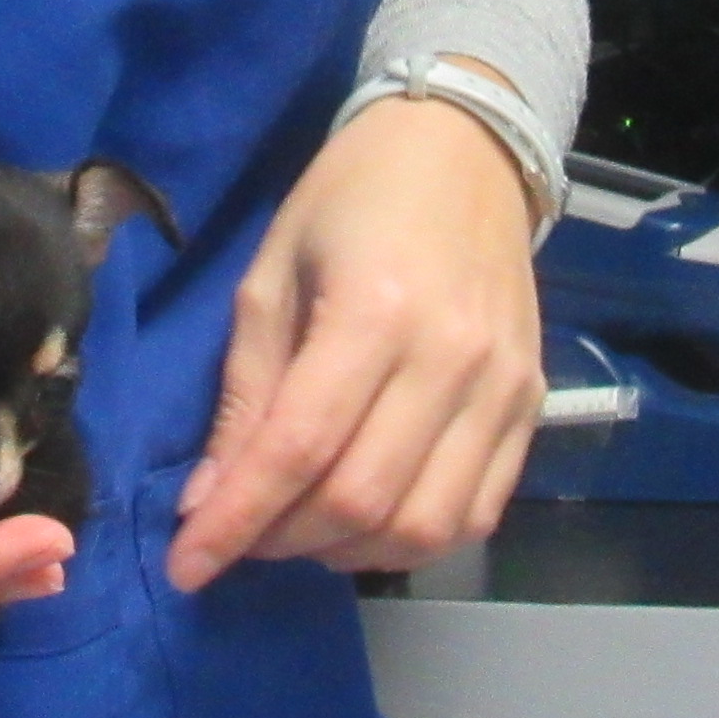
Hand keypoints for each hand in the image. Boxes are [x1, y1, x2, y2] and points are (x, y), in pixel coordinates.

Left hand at [167, 84, 544, 590]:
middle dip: (282, 540)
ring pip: (423, 526)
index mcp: (374, 311)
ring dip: (346, 550)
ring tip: (302, 527)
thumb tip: (208, 500)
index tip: (186, 568)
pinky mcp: (533, 406)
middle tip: (241, 533)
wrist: (467, 149)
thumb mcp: (271, 274)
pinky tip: (367, 518)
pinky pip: (476, 514)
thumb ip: (245, 392)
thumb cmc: (352, 198)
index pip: (297, 449)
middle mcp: (451, 359)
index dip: (235, 522)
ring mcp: (503, 389)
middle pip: (361, 501)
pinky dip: (413, 540)